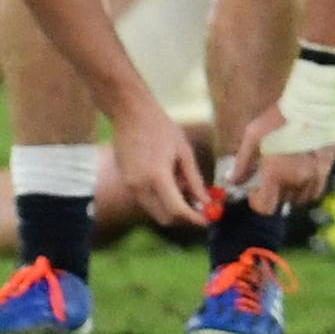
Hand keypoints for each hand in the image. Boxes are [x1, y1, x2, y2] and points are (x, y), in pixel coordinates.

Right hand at [112, 105, 210, 230]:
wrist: (130, 113)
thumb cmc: (160, 127)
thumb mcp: (183, 151)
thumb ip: (194, 180)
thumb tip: (206, 201)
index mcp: (157, 177)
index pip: (177, 210)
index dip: (194, 219)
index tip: (208, 220)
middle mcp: (140, 187)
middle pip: (164, 218)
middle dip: (183, 218)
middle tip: (199, 209)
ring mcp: (130, 187)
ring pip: (154, 211)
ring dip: (172, 208)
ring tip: (185, 188)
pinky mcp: (126, 183)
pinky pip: (146, 200)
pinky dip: (161, 200)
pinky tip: (171, 182)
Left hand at [224, 106, 334, 212]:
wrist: (313, 103)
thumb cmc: (279, 117)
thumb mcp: (253, 135)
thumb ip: (242, 162)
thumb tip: (233, 181)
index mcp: (276, 172)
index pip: (265, 207)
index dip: (257, 202)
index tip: (254, 189)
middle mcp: (295, 180)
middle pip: (280, 202)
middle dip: (271, 192)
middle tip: (269, 176)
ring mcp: (313, 177)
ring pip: (298, 199)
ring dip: (289, 192)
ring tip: (285, 175)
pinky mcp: (326, 170)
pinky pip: (314, 192)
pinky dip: (305, 190)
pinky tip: (300, 175)